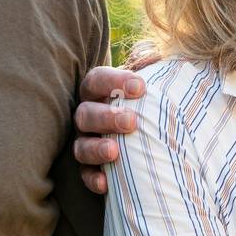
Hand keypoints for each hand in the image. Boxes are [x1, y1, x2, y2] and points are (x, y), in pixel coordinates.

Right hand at [73, 66, 147, 193]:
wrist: (155, 135)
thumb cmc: (150, 102)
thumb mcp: (154, 83)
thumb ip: (152, 66)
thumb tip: (152, 51)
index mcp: (99, 90)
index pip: (97, 80)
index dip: (115, 81)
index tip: (141, 87)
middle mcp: (88, 115)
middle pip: (85, 113)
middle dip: (107, 117)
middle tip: (131, 122)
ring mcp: (86, 142)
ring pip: (80, 146)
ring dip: (96, 149)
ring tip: (114, 152)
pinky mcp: (90, 168)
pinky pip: (84, 175)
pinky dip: (93, 179)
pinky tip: (106, 184)